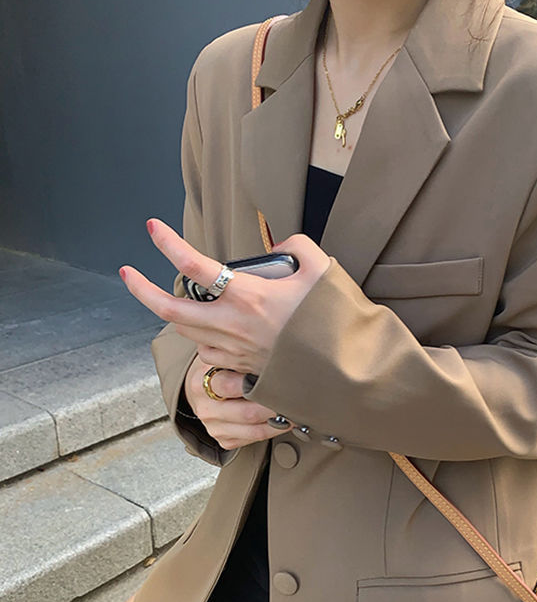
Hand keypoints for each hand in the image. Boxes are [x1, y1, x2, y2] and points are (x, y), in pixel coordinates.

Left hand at [119, 218, 330, 376]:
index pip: (194, 266)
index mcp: (248, 296)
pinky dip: (203, 337)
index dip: (167, 243)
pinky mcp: (243, 368)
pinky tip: (213, 329)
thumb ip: (298, 247)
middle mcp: (232, 325)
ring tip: (178, 300)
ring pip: (188, 332)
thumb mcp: (323, 270)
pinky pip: (209, 352)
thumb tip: (279, 248)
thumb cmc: (334, 323)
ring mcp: (235, 351)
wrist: (345, 373)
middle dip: (140, 290)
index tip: (151, 228)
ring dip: (178, 315)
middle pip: (169, 310)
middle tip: (126, 274)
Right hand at [184, 353, 293, 449]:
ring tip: (297, 413)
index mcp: (201, 384)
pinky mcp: (223, 440)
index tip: (281, 380)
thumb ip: (241, 359)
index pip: (229, 386)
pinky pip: (253, 440)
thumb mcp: (222, 359)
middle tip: (297, 400)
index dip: (257, 385)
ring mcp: (214, 427)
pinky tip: (284, 422)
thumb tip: (276, 355)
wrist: (202, 391)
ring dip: (279, 424)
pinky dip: (272, 431)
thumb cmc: (220, 371)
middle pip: (247, 413)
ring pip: (254, 431)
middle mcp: (206, 409)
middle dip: (275, 407)